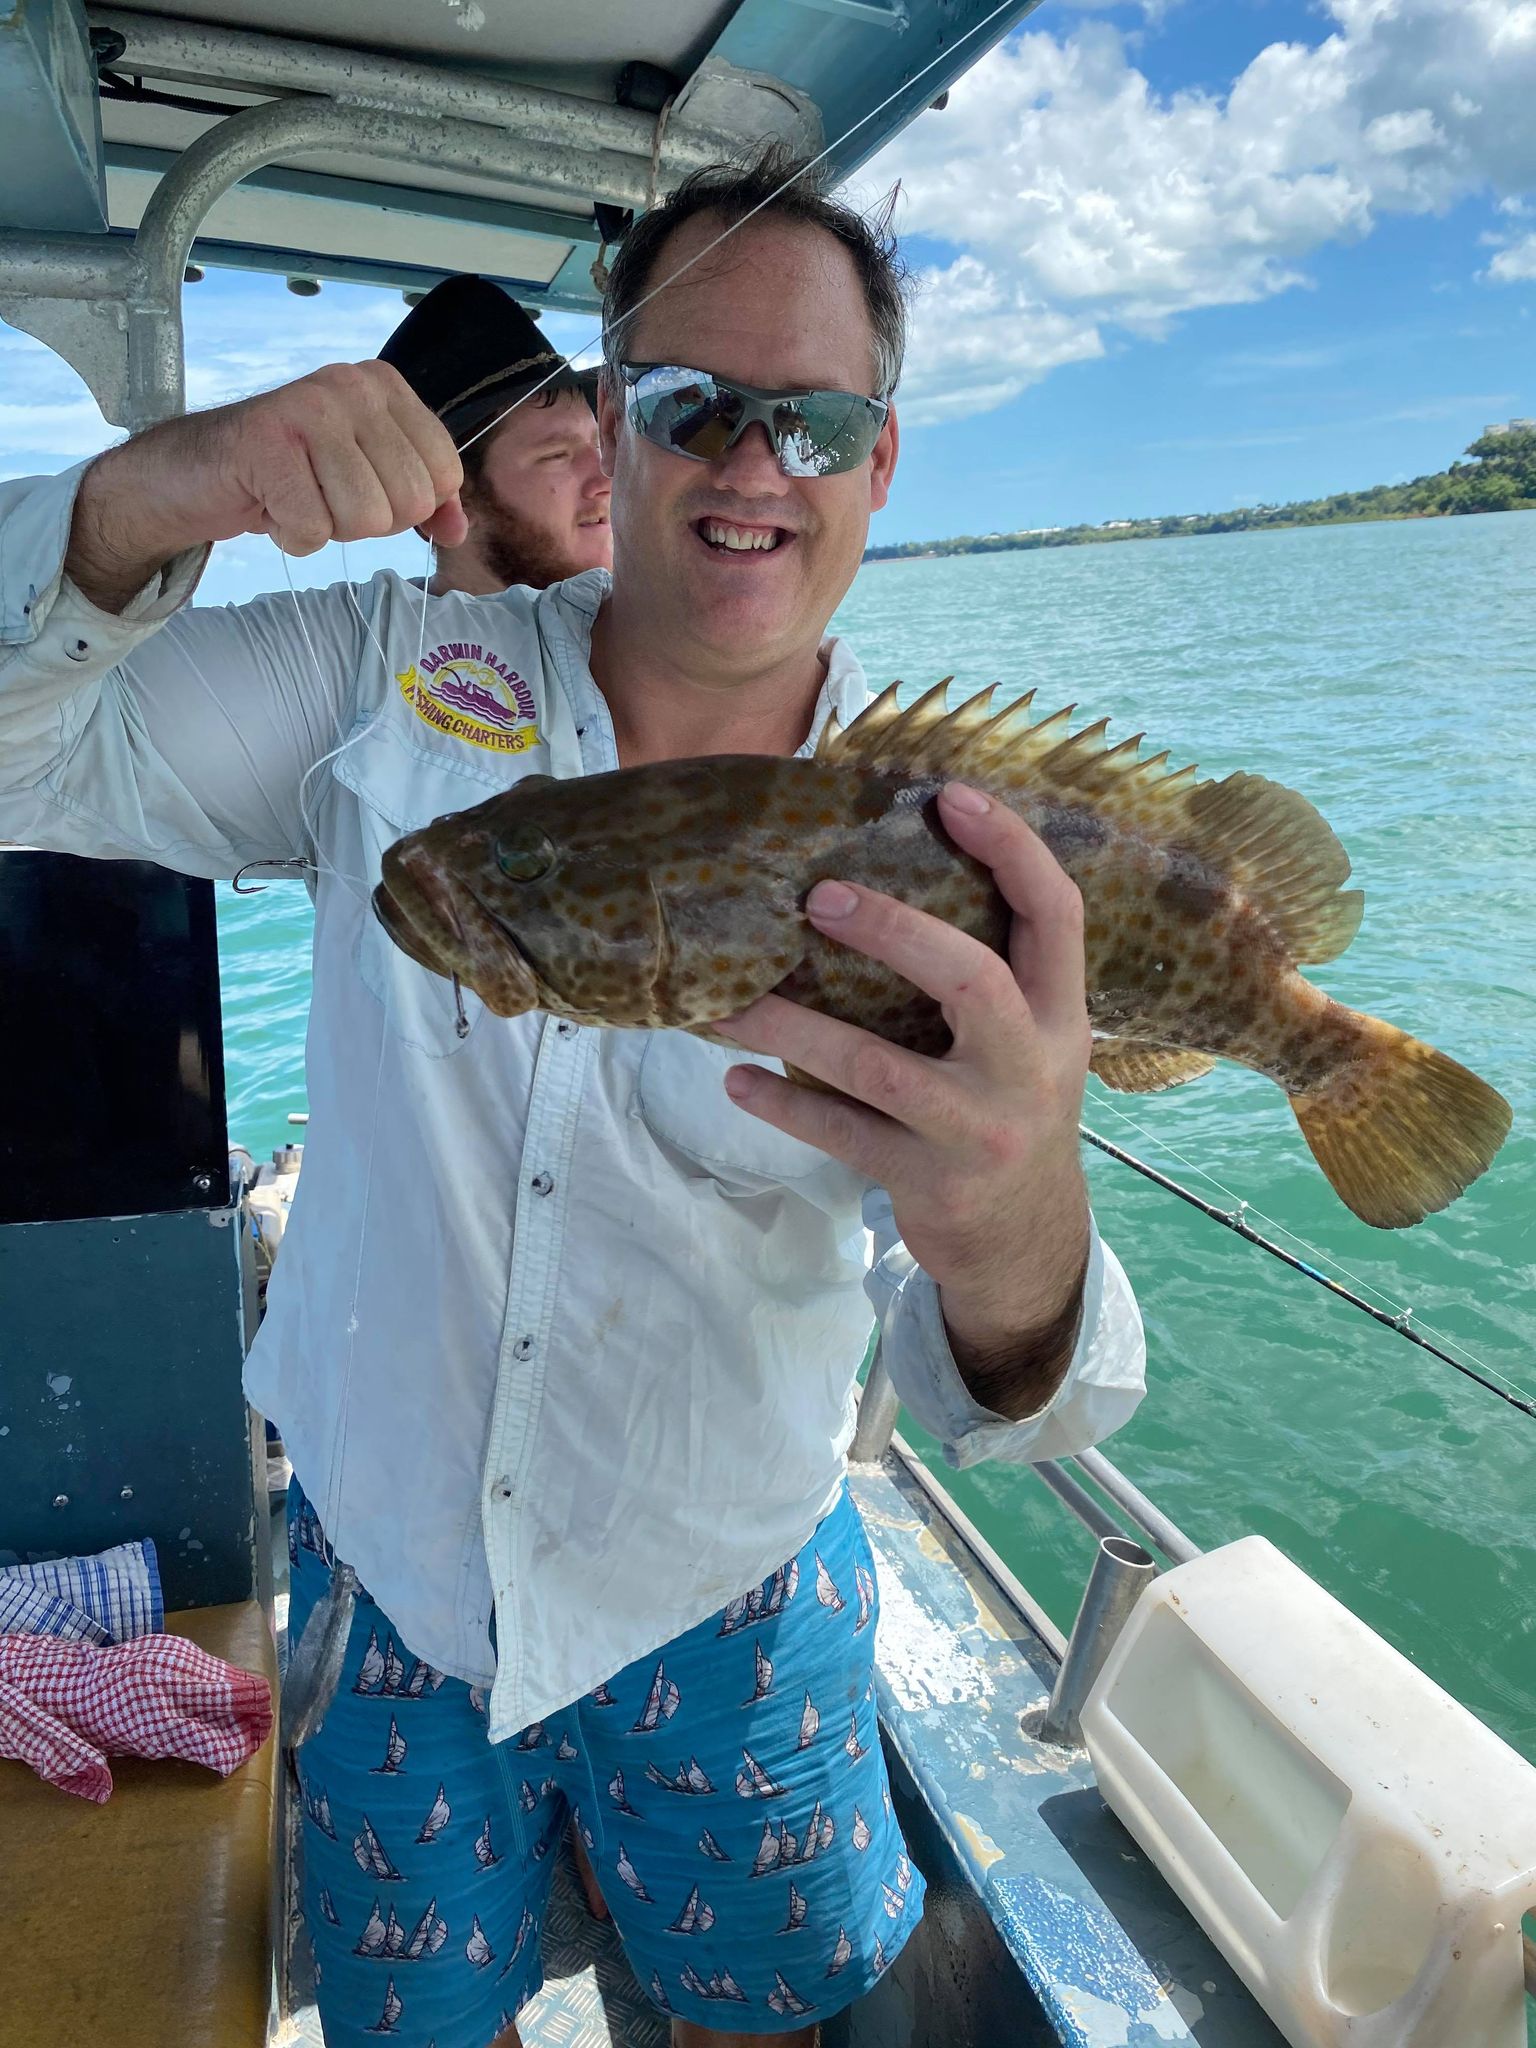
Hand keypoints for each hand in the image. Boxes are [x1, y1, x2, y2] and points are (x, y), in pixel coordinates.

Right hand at [67, 361, 466, 609]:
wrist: (198, 473)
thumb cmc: (291, 475)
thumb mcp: (368, 479)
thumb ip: (424, 500)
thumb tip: (458, 529)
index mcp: (386, 386)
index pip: (445, 475)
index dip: (405, 505)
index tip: (357, 485)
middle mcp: (352, 384)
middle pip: (409, 501)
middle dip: (365, 520)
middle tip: (321, 495)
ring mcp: (309, 408)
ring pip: (365, 518)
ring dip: (327, 528)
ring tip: (296, 497)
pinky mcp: (268, 444)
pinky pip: (314, 530)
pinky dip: (292, 536)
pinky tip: (270, 505)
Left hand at [714, 783, 1092, 1415]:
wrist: (1025, 1242)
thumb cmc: (1006, 1110)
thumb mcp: (1029, 1042)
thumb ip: (989, 974)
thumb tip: (878, 877)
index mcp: (1059, 1014)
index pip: (1055, 912)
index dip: (1012, 847)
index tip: (950, 794)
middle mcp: (1031, 1065)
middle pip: (969, 977)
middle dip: (890, 929)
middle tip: (815, 897)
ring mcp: (980, 1128)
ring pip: (876, 1066)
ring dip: (792, 1029)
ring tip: (725, 1002)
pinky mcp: (930, 1180)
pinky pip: (843, 1133)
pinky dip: (784, 1104)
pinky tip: (734, 1079)